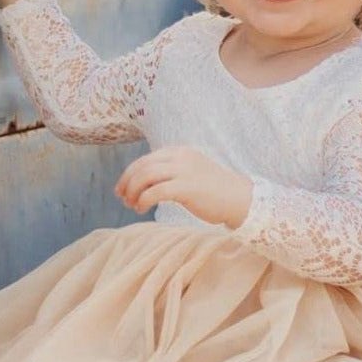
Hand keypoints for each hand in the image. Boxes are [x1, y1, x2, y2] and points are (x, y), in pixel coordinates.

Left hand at [115, 146, 252, 228]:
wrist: (239, 198)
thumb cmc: (214, 190)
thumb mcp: (190, 172)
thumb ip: (170, 172)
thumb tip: (143, 182)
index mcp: (178, 152)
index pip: (145, 159)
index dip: (128, 174)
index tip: (121, 189)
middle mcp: (179, 157)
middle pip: (141, 166)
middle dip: (127, 183)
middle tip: (122, 199)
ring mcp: (183, 171)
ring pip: (145, 177)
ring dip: (133, 192)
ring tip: (132, 205)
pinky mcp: (186, 187)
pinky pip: (154, 192)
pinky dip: (142, 201)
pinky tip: (142, 209)